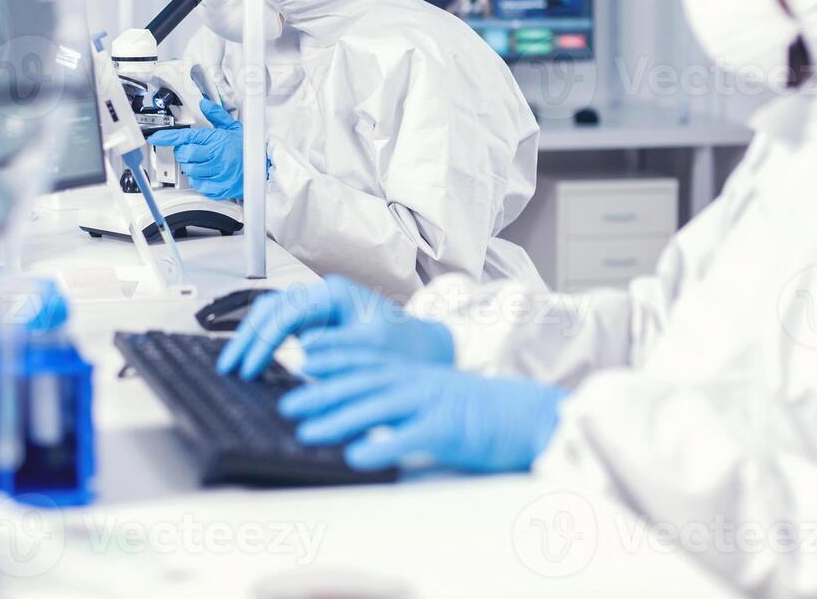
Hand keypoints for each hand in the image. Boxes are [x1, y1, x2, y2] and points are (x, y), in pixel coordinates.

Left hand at [147, 98, 244, 200]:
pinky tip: (208, 174)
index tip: (156, 137)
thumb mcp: (234, 128)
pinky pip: (200, 185)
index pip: (186, 137)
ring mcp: (219, 173)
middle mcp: (217, 156)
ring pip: (191, 171)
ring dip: (192, 167)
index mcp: (217, 140)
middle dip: (184, 153)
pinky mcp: (221, 188)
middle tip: (191, 152)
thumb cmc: (248, 148)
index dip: (168, 137)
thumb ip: (216, 115)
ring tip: (202, 163)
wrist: (266, 167)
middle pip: (185, 155)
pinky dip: (200, 180)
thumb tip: (204, 103)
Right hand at [215, 276, 454, 380]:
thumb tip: (300, 355)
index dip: (264, 340)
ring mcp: (318, 311)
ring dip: (253, 341)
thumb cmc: (407, 347)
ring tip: (235, 367)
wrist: (427, 350)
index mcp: (334, 294)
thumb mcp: (374, 350)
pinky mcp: (318, 327)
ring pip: (273, 318)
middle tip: (230, 368)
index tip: (249, 366)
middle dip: (248, 338)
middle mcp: (322, 297)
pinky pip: (283, 331)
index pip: (286, 312)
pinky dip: (267, 346)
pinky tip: (254, 364)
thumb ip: (337, 350)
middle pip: (272, 310)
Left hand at [279, 361, 565, 472]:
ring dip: (338, 421)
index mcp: (415, 374)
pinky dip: (380, 448)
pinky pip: (407, 440)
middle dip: (322, 393)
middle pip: (362, 385)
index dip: (334, 359)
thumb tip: (370, 413)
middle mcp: (418, 384)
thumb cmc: (482, 409)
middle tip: (288, 404)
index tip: (303, 361)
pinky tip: (355, 457)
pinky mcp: (446, 431)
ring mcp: (431, 405)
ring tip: (308, 432)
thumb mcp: (438, 395)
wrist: (527, 414)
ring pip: (376, 409)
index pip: (366, 362)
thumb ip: (406, 398)